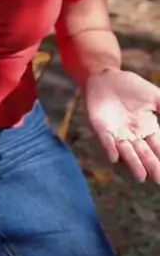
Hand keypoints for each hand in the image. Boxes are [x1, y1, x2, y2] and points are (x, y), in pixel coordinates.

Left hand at [85, 68, 159, 182]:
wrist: (105, 77)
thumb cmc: (130, 87)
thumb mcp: (154, 96)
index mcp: (148, 128)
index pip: (158, 147)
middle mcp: (133, 135)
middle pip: (145, 154)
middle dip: (152, 166)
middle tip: (159, 179)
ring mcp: (117, 134)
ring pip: (127, 153)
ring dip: (133, 163)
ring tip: (141, 177)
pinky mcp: (101, 129)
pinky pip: (106, 141)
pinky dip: (110, 149)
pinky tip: (115, 157)